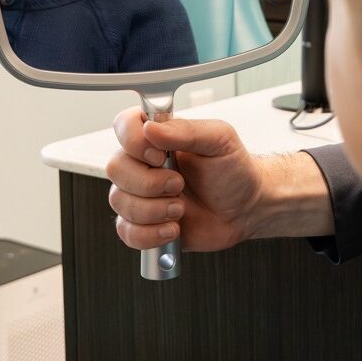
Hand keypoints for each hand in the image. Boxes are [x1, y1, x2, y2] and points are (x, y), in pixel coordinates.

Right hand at [106, 109, 333, 251]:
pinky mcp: (142, 223)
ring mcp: (140, 194)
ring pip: (119, 201)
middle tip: (179, 185)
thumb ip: (185, 130)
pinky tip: (172, 229)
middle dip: (149, 183)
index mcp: (158, 136)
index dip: (134, 142)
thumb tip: (151, 127)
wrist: (246, 209)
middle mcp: (142, 163)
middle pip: (115, 167)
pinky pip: (125, 231)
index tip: (160, 155)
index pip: (123, 126)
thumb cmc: (234, 170)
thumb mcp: (219, 140)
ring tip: (181, 209)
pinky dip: (149, 234)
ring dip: (154, 210)